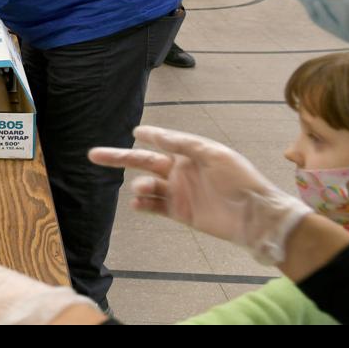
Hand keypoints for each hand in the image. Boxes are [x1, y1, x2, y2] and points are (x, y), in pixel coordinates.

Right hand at [88, 125, 311, 264]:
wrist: (254, 216)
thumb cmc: (240, 180)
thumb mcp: (213, 154)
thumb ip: (183, 144)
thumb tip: (155, 134)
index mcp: (191, 152)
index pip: (163, 140)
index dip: (149, 135)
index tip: (134, 131)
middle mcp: (181, 170)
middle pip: (144, 161)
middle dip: (119, 158)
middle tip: (94, 154)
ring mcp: (179, 192)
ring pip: (147, 185)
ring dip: (139, 185)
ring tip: (141, 188)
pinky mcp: (179, 212)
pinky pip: (154, 206)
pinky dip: (142, 203)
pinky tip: (137, 202)